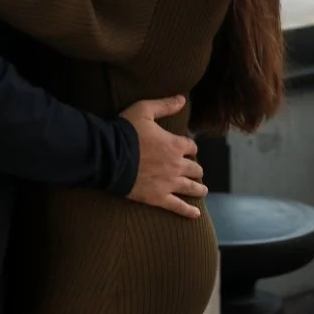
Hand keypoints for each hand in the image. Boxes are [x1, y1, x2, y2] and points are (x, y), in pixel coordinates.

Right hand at [121, 96, 205, 217]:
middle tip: (196, 171)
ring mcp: (169, 183)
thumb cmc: (127, 131)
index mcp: (174, 144)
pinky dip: (189, 211)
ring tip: (203, 191)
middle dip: (196, 169)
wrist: (111, 156)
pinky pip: (178, 206)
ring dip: (199, 189)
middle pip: (195, 168)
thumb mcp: (144, 110)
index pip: (191, 146)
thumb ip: (165, 105)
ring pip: (191, 188)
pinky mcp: (159, 198)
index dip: (190, 148)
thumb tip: (183, 99)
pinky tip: (196, 214)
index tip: (188, 150)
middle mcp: (176, 165)